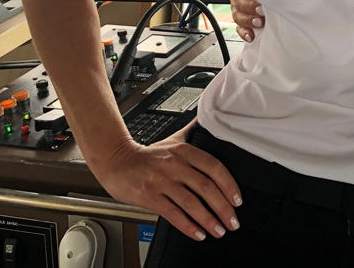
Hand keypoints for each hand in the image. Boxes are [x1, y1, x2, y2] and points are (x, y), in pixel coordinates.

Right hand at [95, 136, 241, 241]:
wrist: (116, 161)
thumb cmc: (147, 154)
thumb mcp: (174, 139)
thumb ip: (194, 133)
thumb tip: (213, 120)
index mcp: (185, 151)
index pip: (214, 166)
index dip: (228, 184)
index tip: (237, 199)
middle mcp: (175, 165)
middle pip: (205, 187)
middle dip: (223, 207)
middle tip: (233, 221)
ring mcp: (162, 181)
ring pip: (191, 202)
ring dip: (208, 219)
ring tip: (219, 230)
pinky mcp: (149, 196)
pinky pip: (172, 213)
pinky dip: (187, 226)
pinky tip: (198, 233)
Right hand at [230, 0, 263, 42]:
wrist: (274, 4)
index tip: (260, 4)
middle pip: (239, 3)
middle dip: (250, 9)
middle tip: (261, 13)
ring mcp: (239, 12)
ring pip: (238, 17)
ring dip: (248, 21)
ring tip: (259, 23)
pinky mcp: (241, 24)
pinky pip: (239, 29)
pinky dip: (244, 33)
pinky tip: (250, 36)